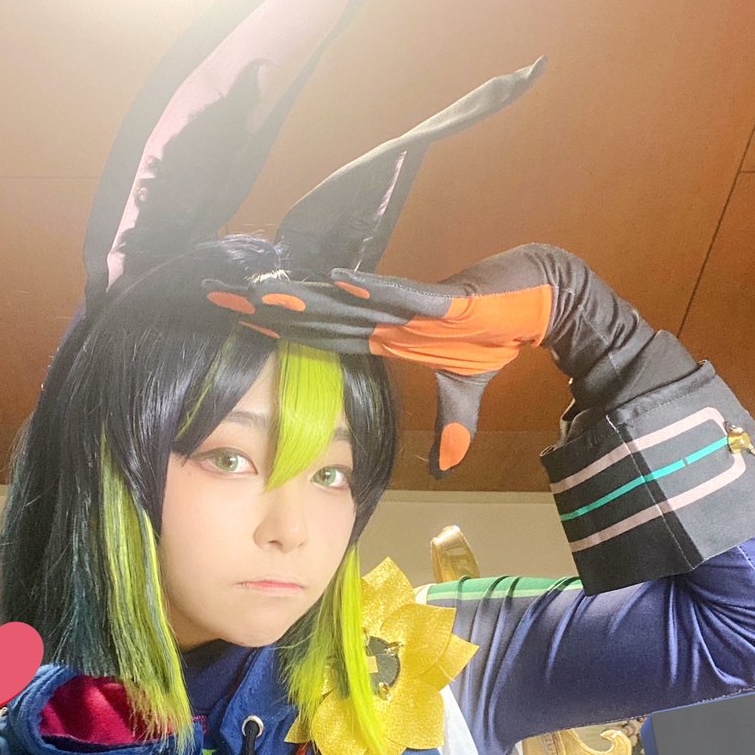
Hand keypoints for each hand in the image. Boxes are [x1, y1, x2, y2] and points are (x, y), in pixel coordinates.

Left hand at [204, 244, 653, 477]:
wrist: (535, 301)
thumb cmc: (495, 338)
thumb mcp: (466, 397)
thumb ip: (450, 432)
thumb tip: (443, 471)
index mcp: (385, 339)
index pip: (322, 335)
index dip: (281, 328)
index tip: (237, 324)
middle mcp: (386, 319)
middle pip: (319, 314)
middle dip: (271, 308)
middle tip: (218, 300)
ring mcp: (409, 308)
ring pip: (348, 302)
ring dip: (306, 298)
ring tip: (260, 293)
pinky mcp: (441, 300)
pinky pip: (399, 296)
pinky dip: (369, 290)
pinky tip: (334, 283)